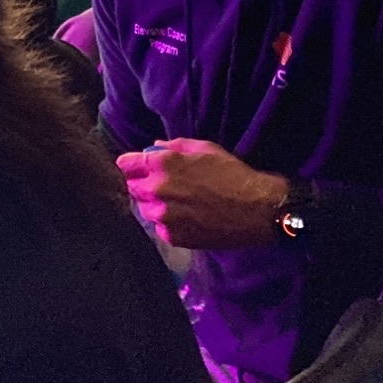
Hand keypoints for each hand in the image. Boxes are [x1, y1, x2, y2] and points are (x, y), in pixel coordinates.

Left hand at [114, 139, 288, 253]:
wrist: (258, 210)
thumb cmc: (234, 174)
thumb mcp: (205, 149)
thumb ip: (174, 146)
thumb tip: (154, 147)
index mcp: (162, 164)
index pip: (125, 164)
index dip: (132, 165)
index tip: (139, 167)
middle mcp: (157, 190)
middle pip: (132, 188)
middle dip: (143, 184)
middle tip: (165, 186)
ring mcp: (163, 216)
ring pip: (144, 209)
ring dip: (155, 205)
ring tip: (179, 203)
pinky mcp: (172, 236)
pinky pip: (159, 228)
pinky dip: (168, 223)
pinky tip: (188, 218)